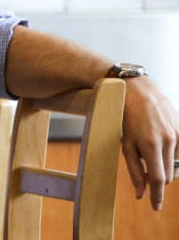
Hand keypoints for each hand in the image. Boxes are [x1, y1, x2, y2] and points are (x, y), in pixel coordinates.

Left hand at [121, 76, 178, 210]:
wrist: (137, 90)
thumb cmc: (126, 117)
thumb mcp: (125, 144)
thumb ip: (135, 169)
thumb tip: (140, 194)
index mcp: (151, 145)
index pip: (159, 179)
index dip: (158, 196)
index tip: (155, 207)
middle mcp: (168, 140)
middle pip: (168, 174)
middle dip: (157, 180)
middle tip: (146, 174)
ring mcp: (178, 134)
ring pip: (174, 164)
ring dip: (163, 166)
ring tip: (148, 152)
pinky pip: (178, 150)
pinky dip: (169, 154)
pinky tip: (158, 143)